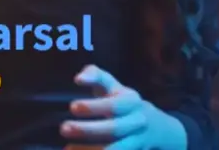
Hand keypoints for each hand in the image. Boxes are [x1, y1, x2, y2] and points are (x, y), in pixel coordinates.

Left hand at [60, 65, 184, 149]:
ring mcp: (137, 142)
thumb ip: (95, 75)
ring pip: (115, 149)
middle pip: (114, 129)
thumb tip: (79, 78)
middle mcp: (137, 122)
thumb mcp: (112, 85)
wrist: (154, 126)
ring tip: (68, 148)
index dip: (93, 106)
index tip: (72, 106)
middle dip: (88, 130)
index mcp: (131, 101)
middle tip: (63, 128)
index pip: (113, 104)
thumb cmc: (120, 99)